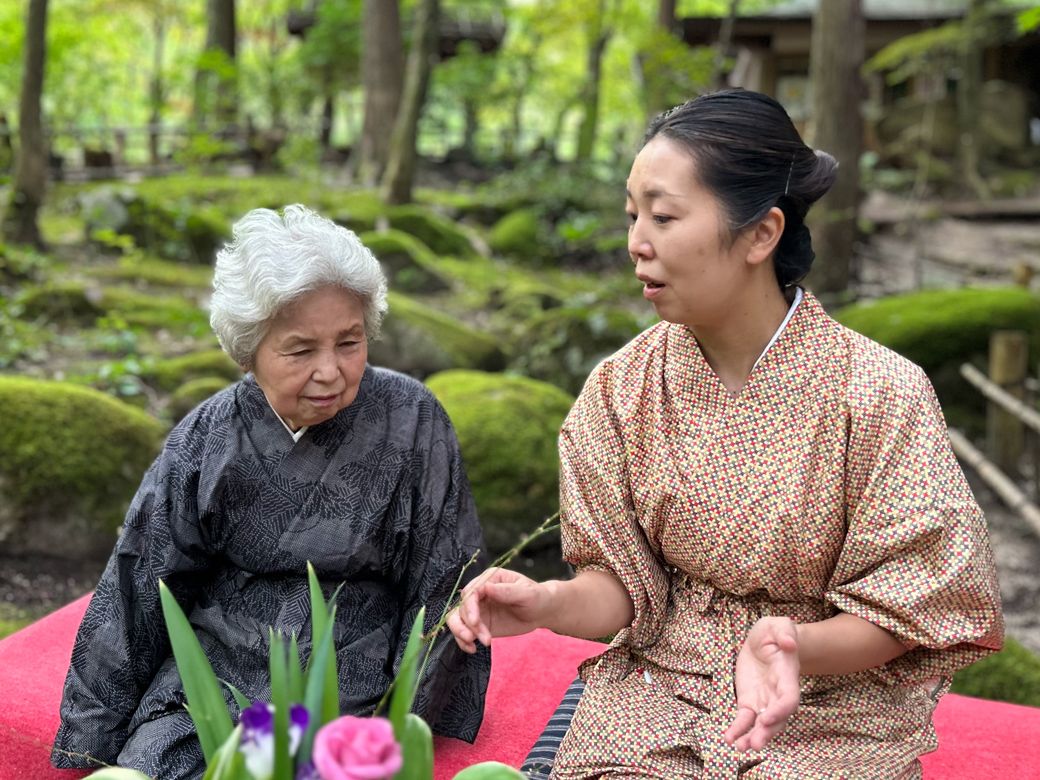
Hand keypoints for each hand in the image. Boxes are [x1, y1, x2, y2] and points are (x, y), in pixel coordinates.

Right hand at [446, 567, 549, 653]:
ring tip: (472, 645)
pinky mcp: (480, 624)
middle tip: (474, 638)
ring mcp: (478, 609)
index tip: (474, 621)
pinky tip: (472, 649)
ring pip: (458, 619)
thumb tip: (486, 587)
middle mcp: (480, 593)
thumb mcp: (526, 593)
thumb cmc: (537, 597)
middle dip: (465, 624)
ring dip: (461, 633)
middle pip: (462, 607)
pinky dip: (463, 642)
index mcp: (490, 579)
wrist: (542, 612)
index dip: (469, 606)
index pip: (471, 591)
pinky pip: (465, 632)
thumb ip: (507, 591)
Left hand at [723, 616, 799, 751]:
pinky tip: (730, 739)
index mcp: (787, 675)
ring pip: (761, 724)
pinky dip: (738, 729)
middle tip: (754, 743)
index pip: (789, 698)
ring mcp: (764, 700)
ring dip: (752, 737)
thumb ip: (785, 633)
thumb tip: (789, 642)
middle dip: (767, 732)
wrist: (766, 640)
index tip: (766, 718)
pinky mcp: (749, 701)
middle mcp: (778, 693)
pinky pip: (745, 719)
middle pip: (777, 718)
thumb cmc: (775, 632)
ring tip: (740, 747)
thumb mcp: (779, 625)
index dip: (780, 710)